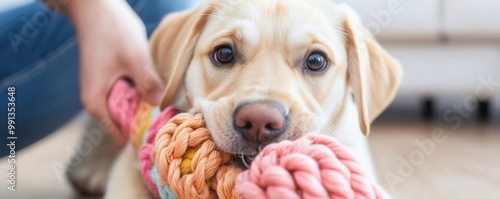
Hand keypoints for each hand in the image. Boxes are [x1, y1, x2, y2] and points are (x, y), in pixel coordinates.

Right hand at [64, 0, 163, 137]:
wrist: (94, 8)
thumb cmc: (111, 31)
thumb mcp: (135, 58)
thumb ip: (147, 83)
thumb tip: (161, 105)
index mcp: (97, 103)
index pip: (119, 134)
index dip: (141, 135)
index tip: (162, 133)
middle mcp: (96, 101)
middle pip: (124, 123)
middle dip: (146, 122)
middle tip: (170, 118)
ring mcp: (102, 90)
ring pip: (127, 109)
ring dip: (144, 107)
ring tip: (166, 106)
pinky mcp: (109, 80)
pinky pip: (126, 96)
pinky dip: (140, 95)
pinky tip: (154, 89)